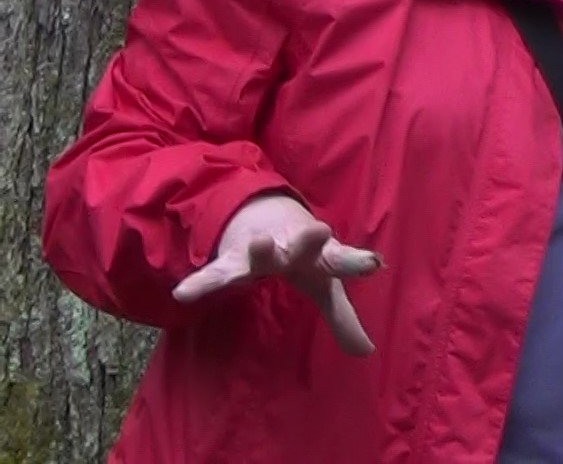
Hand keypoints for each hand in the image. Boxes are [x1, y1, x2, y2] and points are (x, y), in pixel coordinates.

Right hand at [173, 193, 382, 355]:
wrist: (260, 215)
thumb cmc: (302, 258)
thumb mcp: (324, 287)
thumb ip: (343, 318)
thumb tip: (366, 351)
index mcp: (322, 257)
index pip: (342, 259)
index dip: (357, 261)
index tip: (373, 263)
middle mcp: (294, 249)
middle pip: (304, 245)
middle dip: (311, 239)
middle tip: (320, 230)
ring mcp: (262, 251)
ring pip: (261, 252)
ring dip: (261, 249)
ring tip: (258, 244)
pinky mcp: (231, 260)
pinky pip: (216, 273)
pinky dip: (202, 282)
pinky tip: (184, 293)